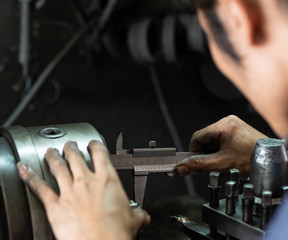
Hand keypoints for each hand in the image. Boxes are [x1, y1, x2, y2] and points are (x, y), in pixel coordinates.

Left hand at [17, 141, 149, 239]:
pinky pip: (39, 187)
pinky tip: (24, 170)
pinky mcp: (55, 205)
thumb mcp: (134, 219)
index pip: (100, 153)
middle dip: (71, 148)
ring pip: (58, 166)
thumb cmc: (115, 232)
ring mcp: (69, 191)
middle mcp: (86, 181)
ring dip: (53, 156)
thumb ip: (138, 213)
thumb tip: (143, 215)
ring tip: (50, 151)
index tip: (93, 144)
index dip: (95, 145)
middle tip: (70, 145)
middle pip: (75, 156)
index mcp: (107, 179)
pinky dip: (30, 177)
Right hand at [176, 115, 266, 176]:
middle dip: (207, 154)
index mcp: (224, 125)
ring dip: (215, 153)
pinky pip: (222, 141)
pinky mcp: (238, 131)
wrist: (275, 162)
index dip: (195, 153)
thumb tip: (182, 167)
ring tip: (226, 162)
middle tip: (216, 164)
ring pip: (213, 141)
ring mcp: (234, 125)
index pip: (197, 138)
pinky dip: (222, 151)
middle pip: (205, 139)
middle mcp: (228, 121)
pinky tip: (230, 158)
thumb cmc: (254, 160)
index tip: (197, 164)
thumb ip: (199, 164)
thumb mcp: (223, 164)